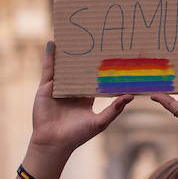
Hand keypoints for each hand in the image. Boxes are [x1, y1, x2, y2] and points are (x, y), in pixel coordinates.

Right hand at [29, 42, 130, 157]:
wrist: (54, 142)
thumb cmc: (77, 135)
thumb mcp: (100, 122)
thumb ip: (115, 109)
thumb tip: (131, 96)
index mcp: (85, 97)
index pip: (94, 78)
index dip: (101, 68)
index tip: (111, 54)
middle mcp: (72, 90)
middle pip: (79, 70)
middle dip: (85, 56)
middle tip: (95, 39)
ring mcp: (58, 87)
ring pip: (64, 67)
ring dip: (68, 53)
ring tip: (74, 36)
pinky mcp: (46, 87)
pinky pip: (49, 68)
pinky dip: (50, 56)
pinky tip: (53, 43)